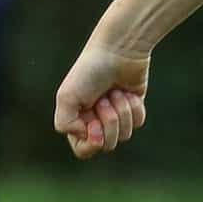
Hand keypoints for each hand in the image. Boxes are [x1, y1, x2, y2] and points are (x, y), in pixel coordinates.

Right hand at [54, 42, 148, 159]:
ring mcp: (116, 116)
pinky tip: (128, 92)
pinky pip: (138, 122)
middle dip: (109, 121)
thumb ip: (64, 124)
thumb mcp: (66, 97)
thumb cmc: (89, 72)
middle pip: (107, 145)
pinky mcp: (133, 108)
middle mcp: (95, 121)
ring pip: (125, 135)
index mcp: (76, 120)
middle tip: (104, 99)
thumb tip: (89, 137)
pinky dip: (134, 107)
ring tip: (115, 92)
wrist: (117, 51)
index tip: (94, 123)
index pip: (83, 150)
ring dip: (121, 111)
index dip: (91, 141)